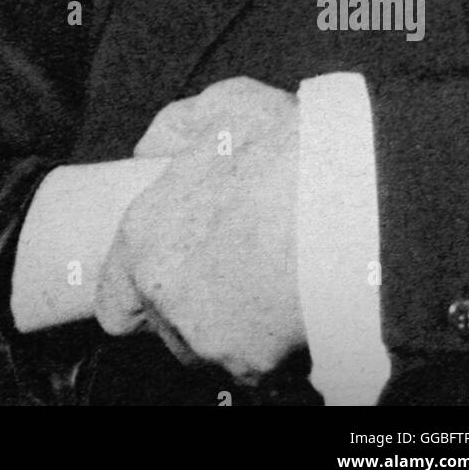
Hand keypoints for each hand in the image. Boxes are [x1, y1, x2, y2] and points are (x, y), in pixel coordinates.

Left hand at [94, 78, 304, 381]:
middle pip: (165, 324)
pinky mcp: (254, 364)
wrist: (355, 204)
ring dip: (229, 322)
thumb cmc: (288, 152)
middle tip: (233, 264)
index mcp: (145, 238)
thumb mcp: (224, 106)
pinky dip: (270, 341)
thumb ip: (174, 127)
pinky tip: (293, 299)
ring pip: (209, 345)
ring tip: (269, 278)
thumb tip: (152, 150)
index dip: (137, 290)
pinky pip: (254, 361)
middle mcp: (165, 296)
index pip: (113, 299)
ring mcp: (208, 337)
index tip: (168, 273)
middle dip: (191, 302)